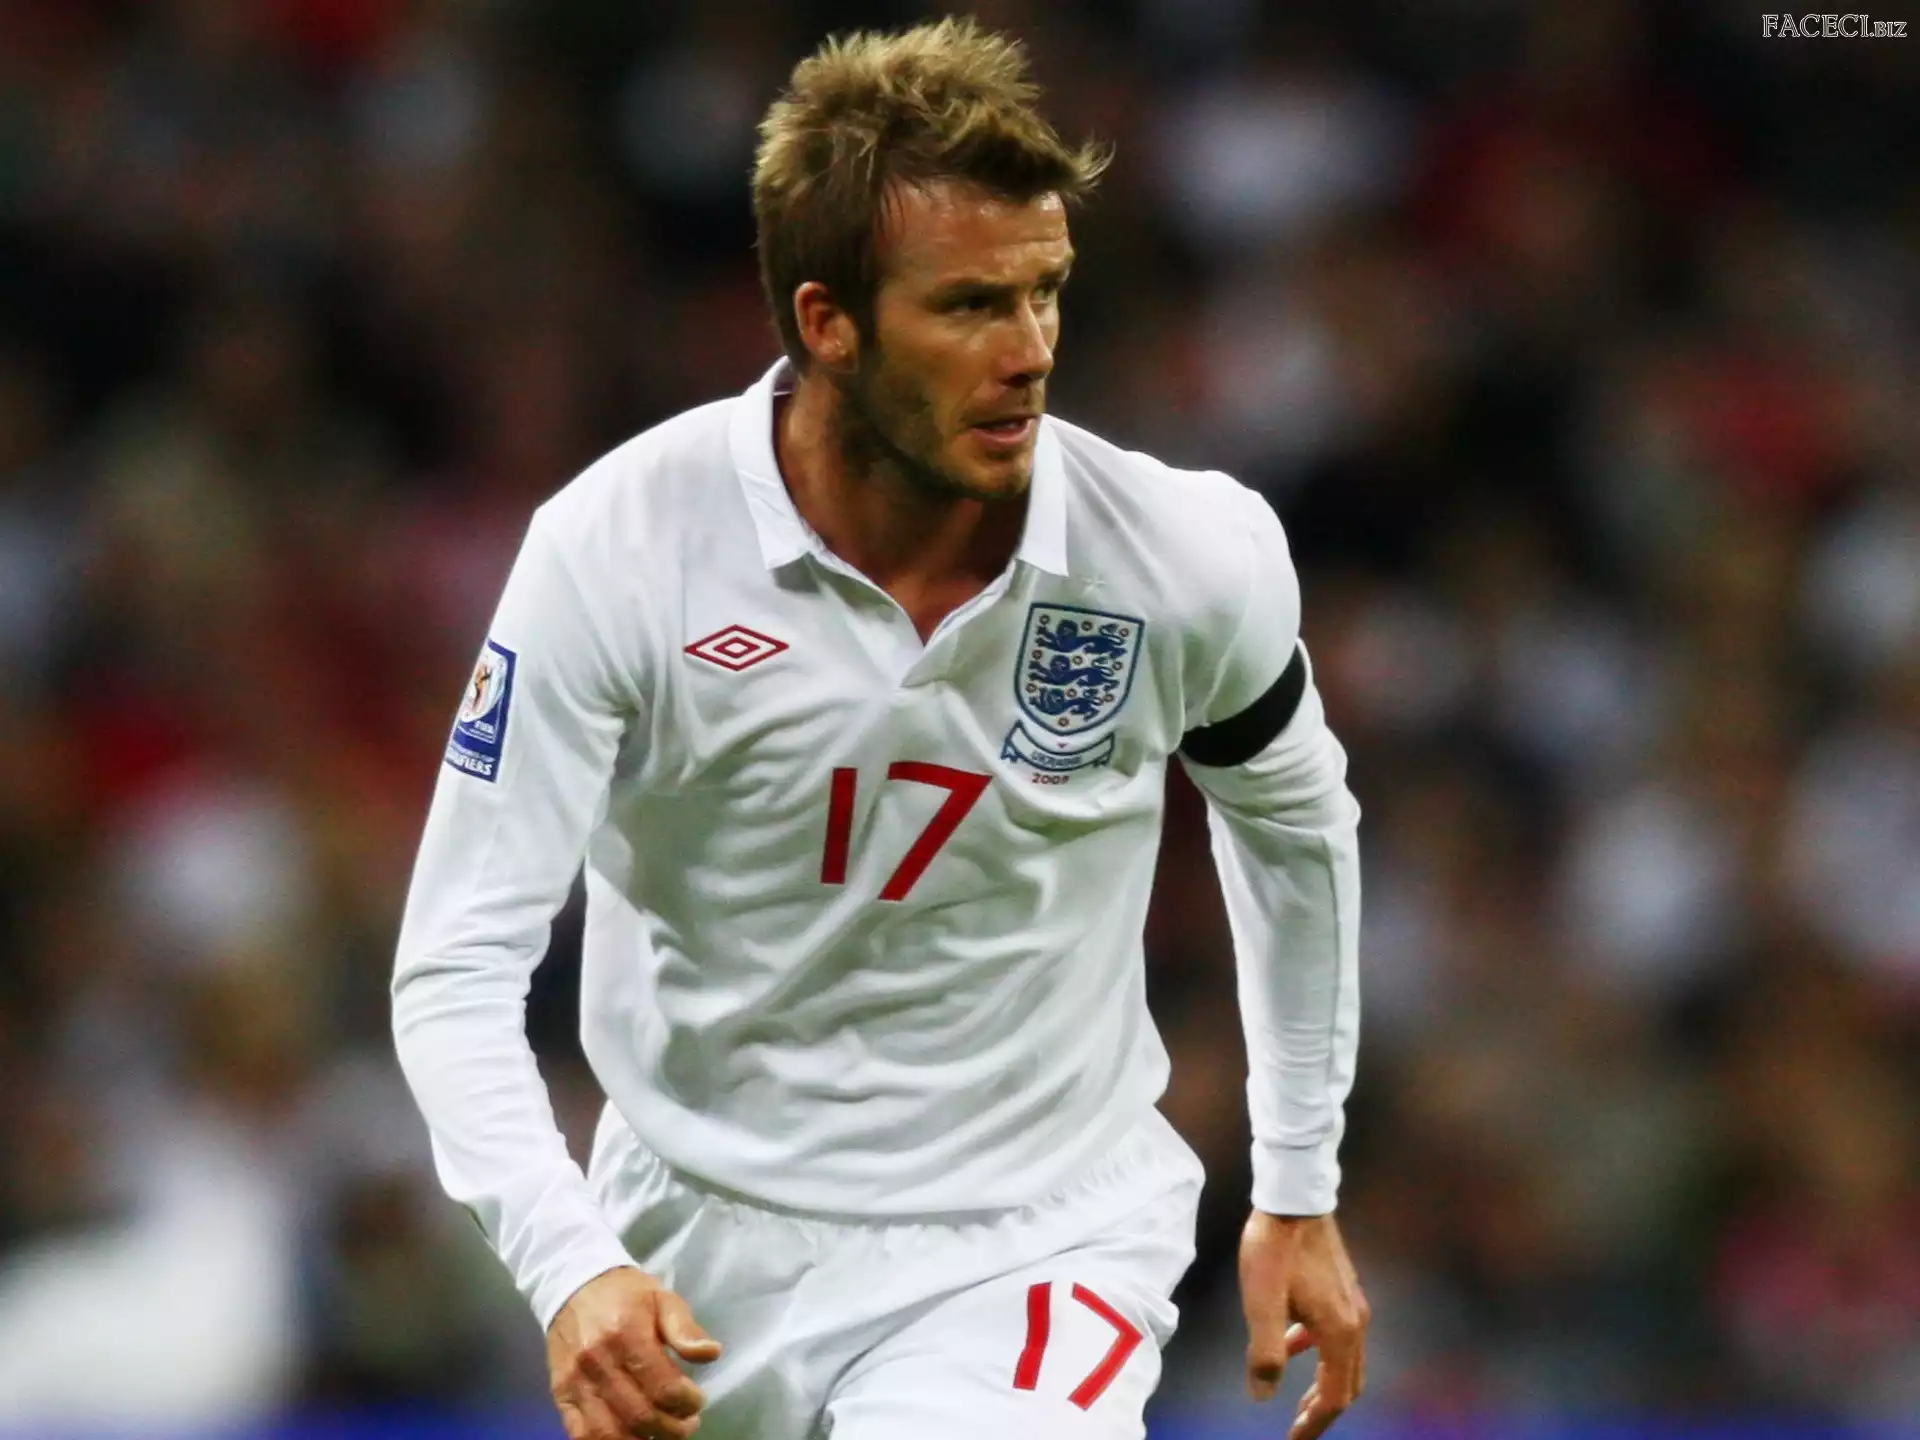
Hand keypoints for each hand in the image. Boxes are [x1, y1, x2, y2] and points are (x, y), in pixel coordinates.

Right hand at [547, 1267, 723, 1439]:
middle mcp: (598, 1361)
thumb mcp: (663, 1297)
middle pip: (640, 1416)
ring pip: (610, 1433)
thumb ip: (685, 1328)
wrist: (573, 1284)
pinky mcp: (560, 1394)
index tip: (697, 1401)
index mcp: (626, 1333)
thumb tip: (711, 1353)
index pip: (662, 1387)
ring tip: (661, 1433)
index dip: (687, 1403)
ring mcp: (575, 1381)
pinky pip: (581, 1435)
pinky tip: (631, 1438)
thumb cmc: (625, 1293)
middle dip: (672, 1428)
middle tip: (687, 1423)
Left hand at [1238, 1211, 1369, 1439]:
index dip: (1315, 1424)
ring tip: (1295, 1400)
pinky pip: (1337, 1335)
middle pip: (1348, 1384)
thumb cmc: (1274, 1248)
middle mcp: (1356, 1322)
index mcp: (1339, 1331)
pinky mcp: (1344, 1288)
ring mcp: (1353, 1304)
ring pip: (1344, 1361)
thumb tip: (1263, 1395)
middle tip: (1298, 1429)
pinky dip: (1318, 1352)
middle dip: (1324, 1411)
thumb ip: (1265, 1353)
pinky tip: (1292, 1344)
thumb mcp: (1261, 1303)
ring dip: (1323, 1384)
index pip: (1335, 1396)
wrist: (1293, 1197)